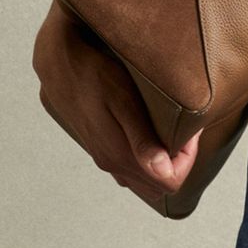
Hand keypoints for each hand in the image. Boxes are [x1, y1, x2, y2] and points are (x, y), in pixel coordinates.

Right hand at [32, 0, 201, 207]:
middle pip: (157, 186)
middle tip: (180, 131)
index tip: (187, 131)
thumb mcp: (123, 101)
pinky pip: (127, 168)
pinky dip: (143, 158)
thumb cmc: (95, 74)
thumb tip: (163, 173)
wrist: (60, 61)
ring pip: (142, 179)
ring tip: (164, 129)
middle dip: (177, 163)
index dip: (186, 159)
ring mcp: (102, 158)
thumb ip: (142, 139)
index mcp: (120, 156)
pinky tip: (145, 131)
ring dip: (160, 161)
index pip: (170, 182)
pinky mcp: (97, 147)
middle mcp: (111, 164)